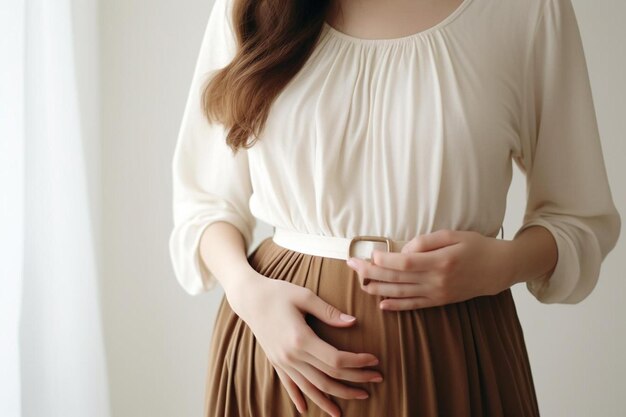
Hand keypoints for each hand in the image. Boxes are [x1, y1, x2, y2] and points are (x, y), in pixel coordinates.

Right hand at [226, 273, 383, 416]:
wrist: (249, 298)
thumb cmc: (278, 292)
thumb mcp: (305, 296)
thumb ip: (329, 312)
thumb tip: (353, 322)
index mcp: (301, 339)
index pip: (336, 359)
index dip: (358, 363)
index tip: (375, 360)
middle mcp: (291, 355)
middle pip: (328, 376)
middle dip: (355, 380)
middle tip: (376, 380)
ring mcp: (282, 361)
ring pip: (312, 387)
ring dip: (333, 397)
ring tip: (354, 402)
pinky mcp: (276, 362)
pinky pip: (290, 385)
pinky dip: (299, 398)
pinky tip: (307, 410)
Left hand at [346, 229, 514, 310]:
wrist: (498, 269)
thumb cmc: (475, 246)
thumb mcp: (453, 235)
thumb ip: (426, 241)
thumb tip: (403, 250)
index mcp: (440, 261)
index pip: (404, 264)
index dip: (384, 260)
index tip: (369, 254)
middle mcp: (437, 281)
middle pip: (397, 279)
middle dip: (371, 272)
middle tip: (352, 265)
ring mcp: (437, 294)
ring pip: (401, 294)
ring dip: (378, 289)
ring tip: (359, 282)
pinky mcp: (439, 301)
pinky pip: (414, 306)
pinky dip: (397, 305)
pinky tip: (381, 304)